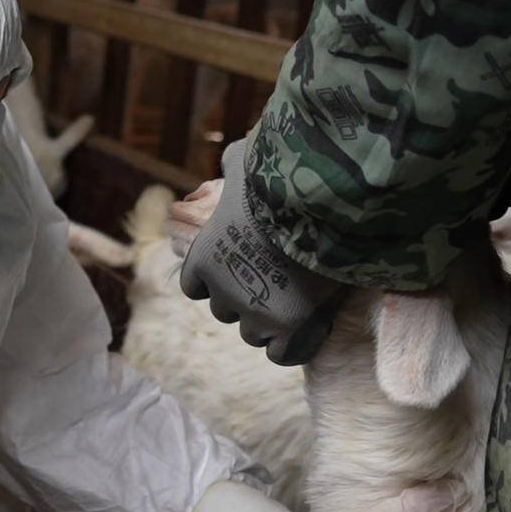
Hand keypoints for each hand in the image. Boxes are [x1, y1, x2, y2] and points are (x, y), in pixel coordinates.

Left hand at [178, 139, 345, 365]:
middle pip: (225, 311)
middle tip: (272, 281)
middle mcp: (222, 292)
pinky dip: (293, 344)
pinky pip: (283, 353)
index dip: (214, 281)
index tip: (234, 270)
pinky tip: (309, 328)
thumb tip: (233, 159)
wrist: (316, 203)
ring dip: (269, 322)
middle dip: (244, 300)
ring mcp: (255, 314)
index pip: (194, 287)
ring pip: (253, 333)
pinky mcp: (289, 328)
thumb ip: (233, 167)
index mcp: (203, 259)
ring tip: (295, 301)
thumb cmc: (278, 177)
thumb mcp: (244, 162)